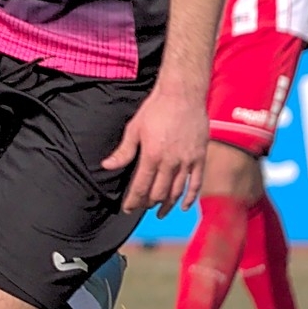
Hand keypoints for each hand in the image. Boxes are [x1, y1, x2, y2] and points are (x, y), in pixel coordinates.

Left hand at [102, 80, 207, 216]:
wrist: (182, 95)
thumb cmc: (155, 109)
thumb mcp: (134, 129)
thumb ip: (123, 152)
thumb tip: (107, 166)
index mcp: (152, 156)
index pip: (140, 186)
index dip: (133, 201)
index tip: (127, 209)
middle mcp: (171, 162)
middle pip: (159, 192)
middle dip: (148, 203)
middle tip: (140, 208)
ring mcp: (188, 161)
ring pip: (177, 191)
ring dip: (167, 205)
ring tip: (159, 213)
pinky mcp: (200, 157)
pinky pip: (197, 183)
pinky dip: (190, 197)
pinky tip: (183, 206)